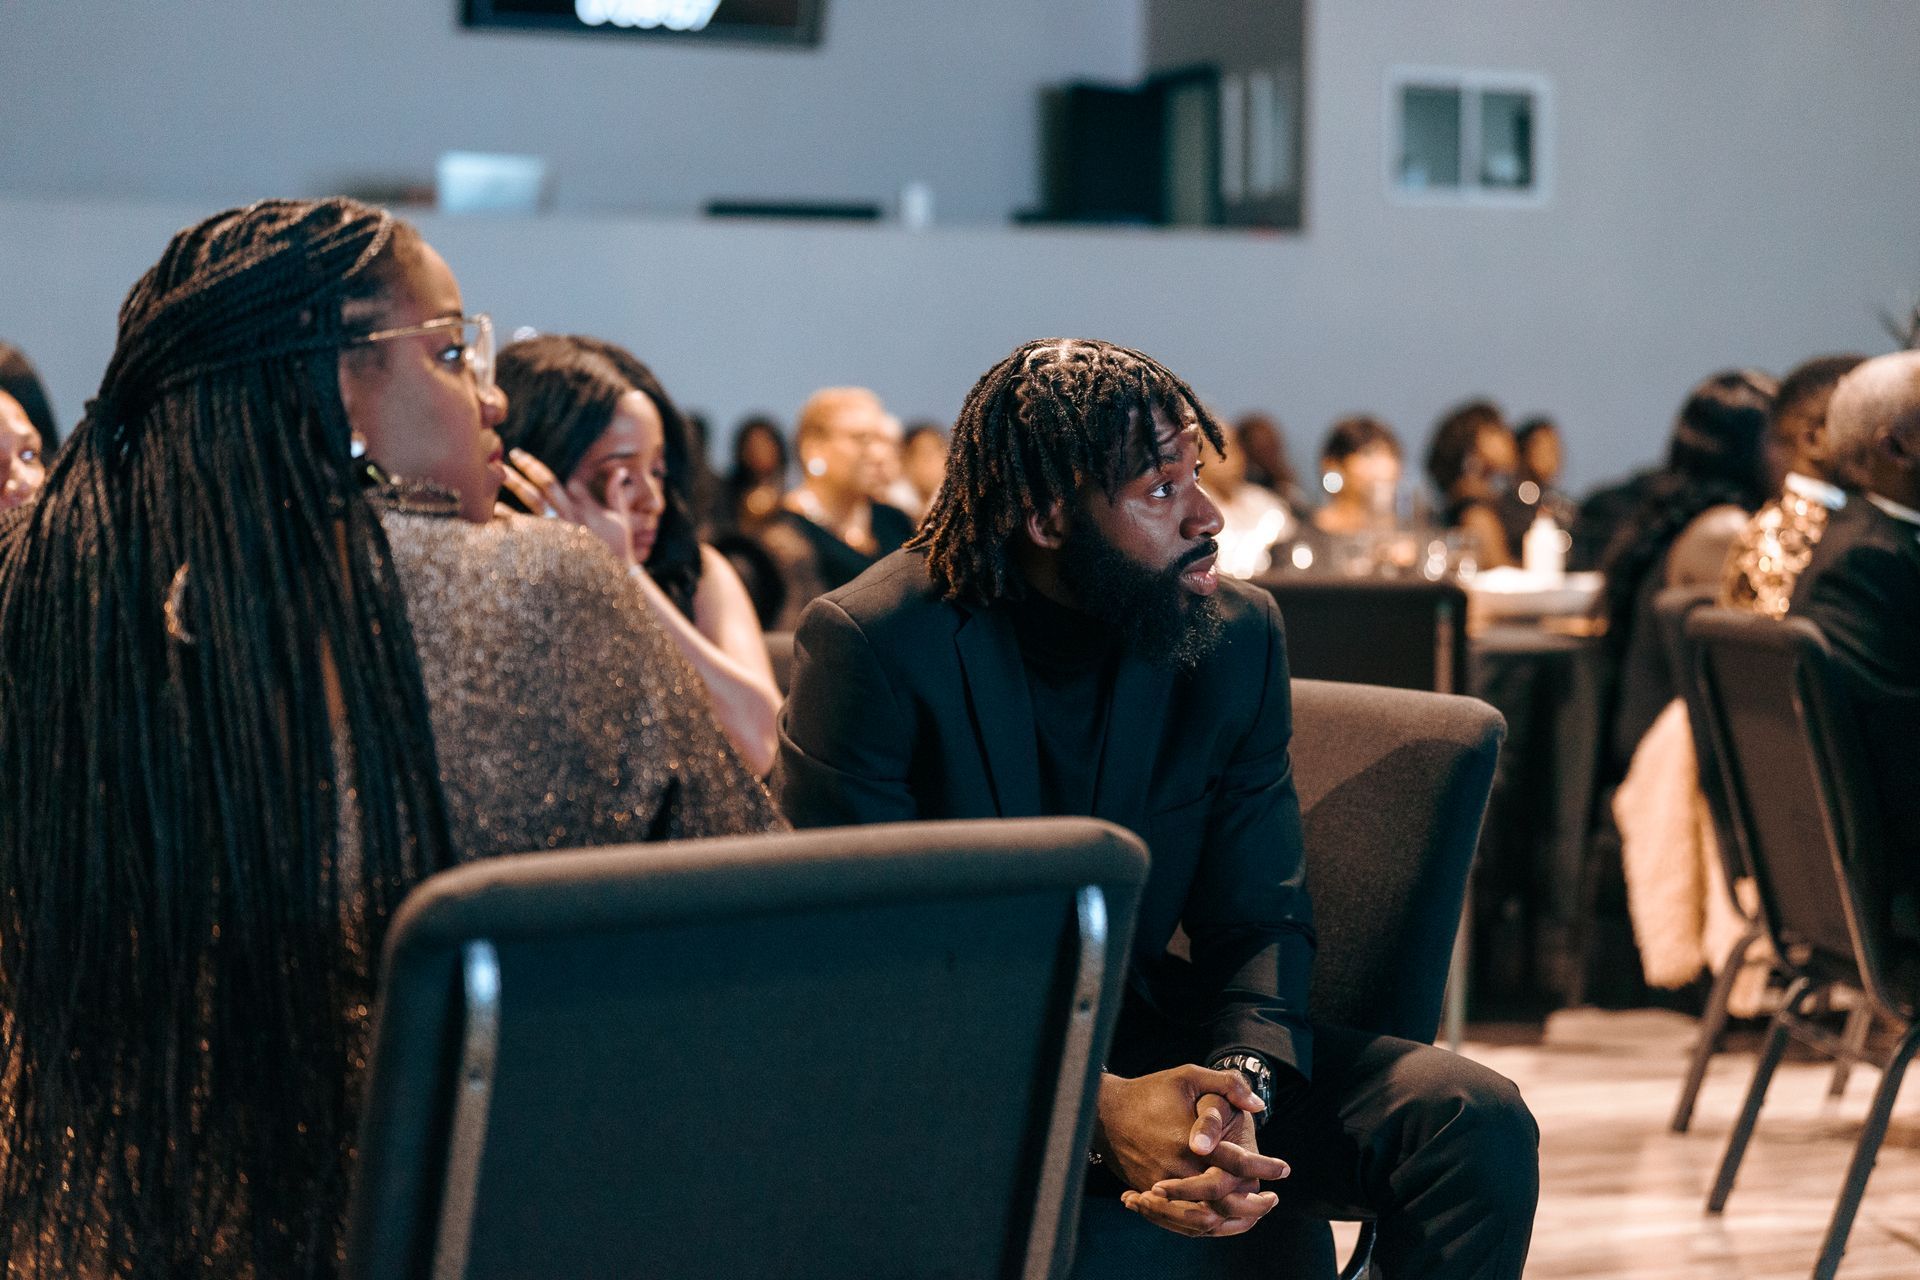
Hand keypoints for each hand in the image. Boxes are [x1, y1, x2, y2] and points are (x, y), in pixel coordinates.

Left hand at [499, 448, 634, 566]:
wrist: (613, 576)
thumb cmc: (619, 547)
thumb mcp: (620, 518)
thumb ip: (615, 494)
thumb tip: (620, 471)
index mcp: (584, 506)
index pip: (562, 481)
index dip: (538, 470)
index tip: (521, 459)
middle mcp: (570, 514)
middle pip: (546, 484)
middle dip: (528, 467)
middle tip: (513, 454)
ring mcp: (560, 528)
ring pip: (534, 501)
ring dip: (516, 485)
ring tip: (498, 475)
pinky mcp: (552, 543)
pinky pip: (526, 528)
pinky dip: (509, 517)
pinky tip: (495, 508)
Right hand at [1095, 1066, 1288, 1238]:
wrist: (1105, 1112)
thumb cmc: (1149, 1091)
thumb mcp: (1188, 1076)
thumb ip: (1226, 1085)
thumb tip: (1258, 1105)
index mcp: (1189, 1141)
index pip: (1236, 1163)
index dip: (1264, 1167)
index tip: (1284, 1169)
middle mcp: (1176, 1170)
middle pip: (1223, 1199)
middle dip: (1254, 1204)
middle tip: (1272, 1199)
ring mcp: (1161, 1186)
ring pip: (1203, 1218)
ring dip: (1233, 1220)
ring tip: (1254, 1213)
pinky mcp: (1149, 1194)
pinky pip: (1181, 1220)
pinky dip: (1205, 1225)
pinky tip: (1222, 1218)